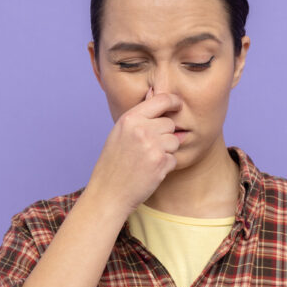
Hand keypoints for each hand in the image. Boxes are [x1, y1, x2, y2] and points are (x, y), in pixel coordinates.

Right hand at [85, 87, 183, 216]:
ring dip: (166, 151)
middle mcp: (142, 129)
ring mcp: (153, 146)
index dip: (174, 101)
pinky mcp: (161, 163)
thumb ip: (138, 116)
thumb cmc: (112, 164)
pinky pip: (174, 158)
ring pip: (174, 141)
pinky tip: (149, 171)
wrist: (109, 193)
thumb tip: (153, 92)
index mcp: (130, 119)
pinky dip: (165, 166)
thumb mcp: (119, 133)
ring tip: (147, 161)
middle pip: (170, 124)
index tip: (178, 105)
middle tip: (147, 149)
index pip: (161, 100)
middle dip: (164, 135)